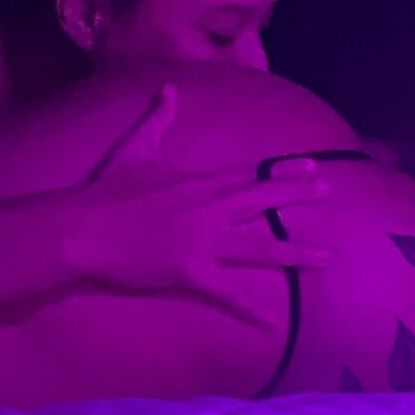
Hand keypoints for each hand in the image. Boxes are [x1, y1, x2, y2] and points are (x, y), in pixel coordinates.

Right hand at [63, 85, 330, 323]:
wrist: (84, 228)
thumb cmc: (108, 188)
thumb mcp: (136, 147)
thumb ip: (159, 118)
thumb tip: (170, 88)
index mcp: (201, 182)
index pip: (252, 173)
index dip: (283, 170)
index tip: (311, 167)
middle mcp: (211, 210)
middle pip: (264, 201)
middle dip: (298, 196)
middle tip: (330, 192)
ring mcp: (203, 243)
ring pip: (260, 249)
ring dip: (296, 253)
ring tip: (327, 258)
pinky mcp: (190, 273)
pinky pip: (227, 295)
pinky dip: (250, 312)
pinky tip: (272, 326)